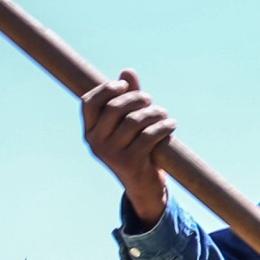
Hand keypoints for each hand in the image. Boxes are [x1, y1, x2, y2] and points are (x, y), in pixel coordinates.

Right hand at [83, 69, 173, 225]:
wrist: (144, 187)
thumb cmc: (136, 149)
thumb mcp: (128, 125)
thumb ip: (127, 99)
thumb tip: (127, 72)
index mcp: (90, 131)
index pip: (88, 102)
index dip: (105, 89)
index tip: (124, 85)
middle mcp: (95, 142)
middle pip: (114, 108)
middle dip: (136, 99)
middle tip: (151, 100)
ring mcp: (111, 154)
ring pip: (134, 121)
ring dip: (154, 113)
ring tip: (164, 114)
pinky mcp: (129, 162)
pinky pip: (148, 137)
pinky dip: (163, 128)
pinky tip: (171, 126)